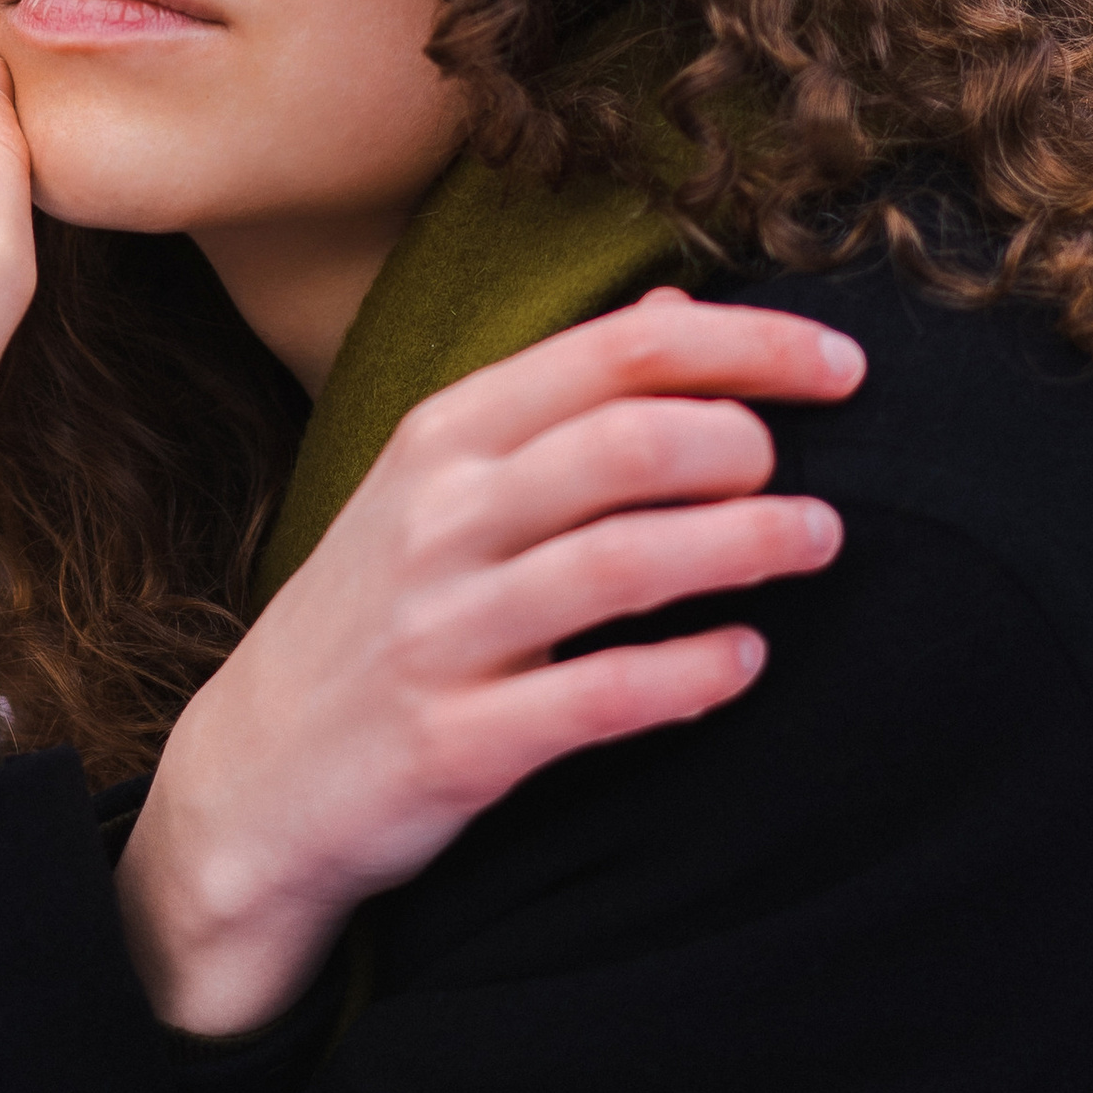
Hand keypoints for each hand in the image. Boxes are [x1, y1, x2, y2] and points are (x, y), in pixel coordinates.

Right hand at [116, 287, 865, 1033]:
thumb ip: (559, 400)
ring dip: (743, 547)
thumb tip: (678, 309)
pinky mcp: (451, 741)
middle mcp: (438, 518)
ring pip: (621, 562)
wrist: (251, 783)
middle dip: (744, 445)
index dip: (747, 346)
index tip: (842, 368)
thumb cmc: (377, 618)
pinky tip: (745, 662)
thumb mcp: (437, 485)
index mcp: (444, 437)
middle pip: (625, 442)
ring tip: (816, 544)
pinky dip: (688, 675)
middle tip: (804, 480)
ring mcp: (440, 630)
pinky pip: (595, 697)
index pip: (615, 352)